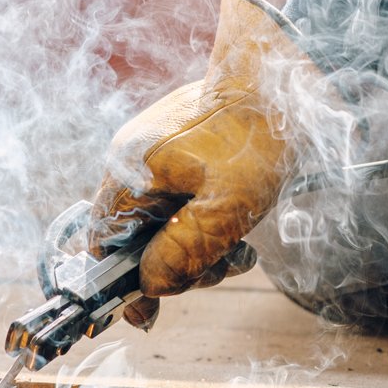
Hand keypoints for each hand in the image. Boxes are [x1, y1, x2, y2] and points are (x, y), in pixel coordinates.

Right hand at [90, 0, 327, 304]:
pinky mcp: (182, 150)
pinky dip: (208, 221)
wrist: (284, 75)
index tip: (149, 312)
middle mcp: (133, 161)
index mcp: (129, 172)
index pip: (103, 242)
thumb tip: (149, 288)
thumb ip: (181, 253)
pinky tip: (240, 225)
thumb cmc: (254, 136)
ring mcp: (157, 153)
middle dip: (177, 264)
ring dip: (200, 246)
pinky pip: (183, 201)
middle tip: (220, 265)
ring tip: (240, 248)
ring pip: (165, 222)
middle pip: (137, 238)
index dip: (122, 280)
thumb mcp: (224, 209)